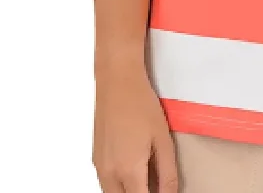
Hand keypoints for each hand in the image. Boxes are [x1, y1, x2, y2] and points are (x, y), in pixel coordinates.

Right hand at [92, 65, 178, 191]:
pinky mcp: (95, 158)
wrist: (117, 81)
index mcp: (128, 171)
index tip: (164, 191)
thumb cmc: (141, 105)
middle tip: (156, 185)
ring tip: (148, 179)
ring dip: (129, 192)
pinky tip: (134, 169)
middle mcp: (109, 174)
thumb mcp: (162, 139)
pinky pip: (106, 183)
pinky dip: (119, 185)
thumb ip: (167, 173)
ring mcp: (99, 167)